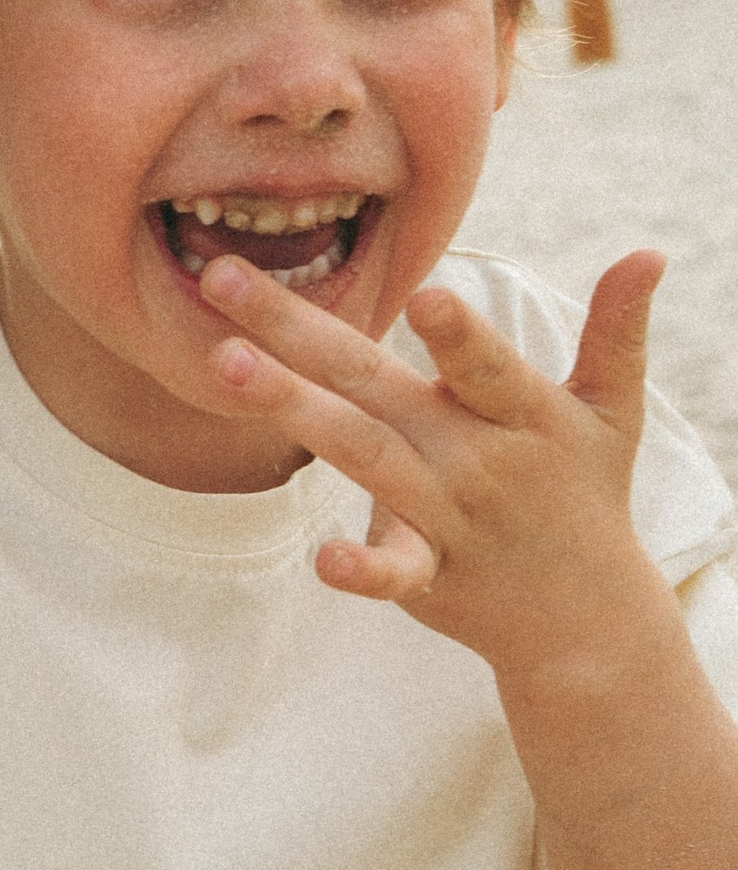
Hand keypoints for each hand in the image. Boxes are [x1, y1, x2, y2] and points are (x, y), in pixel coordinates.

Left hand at [199, 249, 674, 677]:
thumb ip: (617, 331)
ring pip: (360, 456)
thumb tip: (648, 251)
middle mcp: (475, 458)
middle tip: (220, 279)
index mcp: (521, 412)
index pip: (483, 366)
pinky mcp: (425, 574)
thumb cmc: (584, 491)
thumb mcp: (614, 411)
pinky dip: (360, 567)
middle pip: (375, 388)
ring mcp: (447, 517)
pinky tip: (322, 557)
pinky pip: (389, 571)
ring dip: (292, 410)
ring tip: (225, 364)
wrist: (588, 618)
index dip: (459, 334)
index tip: (422, 292)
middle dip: (295, 332)